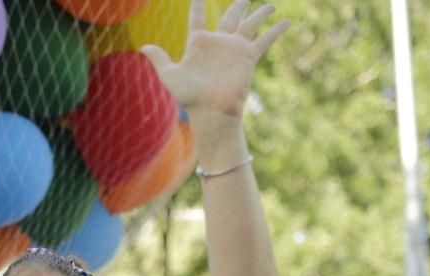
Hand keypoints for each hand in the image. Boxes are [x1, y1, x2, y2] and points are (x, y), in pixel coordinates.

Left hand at [140, 1, 288, 124]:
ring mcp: (234, 48)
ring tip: (270, 6)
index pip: (197, 16)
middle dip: (238, 5)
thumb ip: (159, 59)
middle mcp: (218, 43)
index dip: (197, 3)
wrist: (212, 111)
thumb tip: (142, 46)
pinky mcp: (248, 56)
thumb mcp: (170, 75)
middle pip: (230, 16)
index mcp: (199, 43)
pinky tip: (287, 21)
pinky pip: (265, 39)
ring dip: (259, 13)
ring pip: (249, 24)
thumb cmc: (190, 97)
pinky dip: (276, 30)